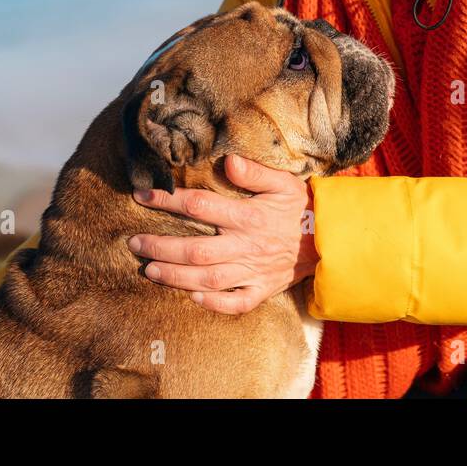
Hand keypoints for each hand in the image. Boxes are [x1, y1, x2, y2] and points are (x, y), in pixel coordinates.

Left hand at [126, 154, 318, 313]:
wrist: (333, 239)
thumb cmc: (303, 207)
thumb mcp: (283, 182)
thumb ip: (255, 172)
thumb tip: (228, 162)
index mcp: (248, 216)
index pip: (199, 206)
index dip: (167, 200)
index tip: (141, 196)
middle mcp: (247, 246)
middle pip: (195, 249)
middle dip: (161, 246)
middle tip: (134, 243)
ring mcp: (254, 271)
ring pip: (207, 279)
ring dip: (175, 276)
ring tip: (149, 270)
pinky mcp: (263, 290)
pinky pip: (235, 302)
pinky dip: (212, 302)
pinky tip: (192, 296)